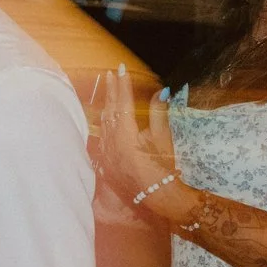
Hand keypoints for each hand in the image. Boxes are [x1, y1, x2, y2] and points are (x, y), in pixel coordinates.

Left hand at [93, 65, 172, 199]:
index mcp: (125, 135)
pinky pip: (103, 137)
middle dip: (111, 91)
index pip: (123, 103)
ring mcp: (107, 153)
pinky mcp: (106, 162)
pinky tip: (106, 118)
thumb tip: (161, 91)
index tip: (121, 69)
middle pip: (110, 110)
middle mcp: (111, 142)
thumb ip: (158, 113)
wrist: (157, 197)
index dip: (123, 85)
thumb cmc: (163, 168)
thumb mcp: (163, 139)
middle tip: (111, 74)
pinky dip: (105, 124)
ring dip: (107, 105)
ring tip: (108, 90)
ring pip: (104, 123)